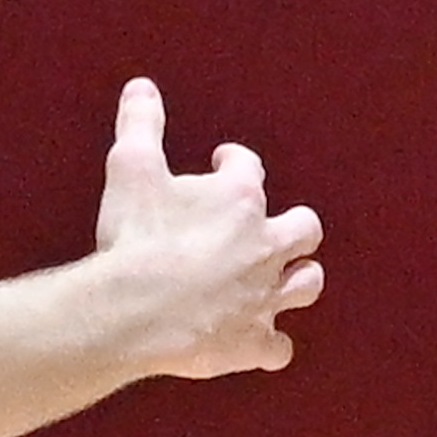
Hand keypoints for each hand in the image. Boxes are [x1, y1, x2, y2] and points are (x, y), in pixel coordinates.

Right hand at [88, 79, 324, 379]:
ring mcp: (265, 297)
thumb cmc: (134, 237)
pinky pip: (276, 349)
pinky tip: (263, 346)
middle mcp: (266, 246)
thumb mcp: (131, 170)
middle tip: (271, 227)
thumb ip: (141, 126)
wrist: (133, 309)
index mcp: (240, 201)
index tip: (222, 162)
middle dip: (293, 226)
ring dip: (296, 280)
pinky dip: (270, 347)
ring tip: (282, 279)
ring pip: (305, 284)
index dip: (235, 163)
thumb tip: (142, 86)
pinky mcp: (252, 342)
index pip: (249, 169)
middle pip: (304, 229)